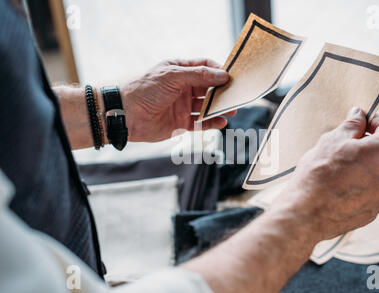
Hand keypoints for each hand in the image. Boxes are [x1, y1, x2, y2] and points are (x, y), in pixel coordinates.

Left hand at [120, 58, 235, 141]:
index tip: (232, 76)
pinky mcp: (181, 123)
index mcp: (180, 71)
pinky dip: (212, 123)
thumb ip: (199, 76)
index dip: (219, 71)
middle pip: (209, 88)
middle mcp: (183, 87)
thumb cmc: (145, 89)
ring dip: (219, 107)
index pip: (205, 67)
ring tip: (232, 109)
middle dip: (223, 91)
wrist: (125, 114)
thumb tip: (223, 75)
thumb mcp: (173, 76)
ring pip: (206, 106)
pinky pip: (201, 123)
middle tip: (236, 95)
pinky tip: (221, 121)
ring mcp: (182, 106)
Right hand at [272, 108, 378, 241]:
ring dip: (360, 170)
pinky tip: (335, 190)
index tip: (362, 124)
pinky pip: (367, 194)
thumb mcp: (331, 141)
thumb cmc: (317, 175)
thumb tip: (359, 115)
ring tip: (333, 174)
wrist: (305, 213)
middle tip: (338, 151)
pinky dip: (356, 189)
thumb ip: (351, 125)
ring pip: (374, 175)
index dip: (378, 121)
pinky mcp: (370, 213)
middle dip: (364, 149)